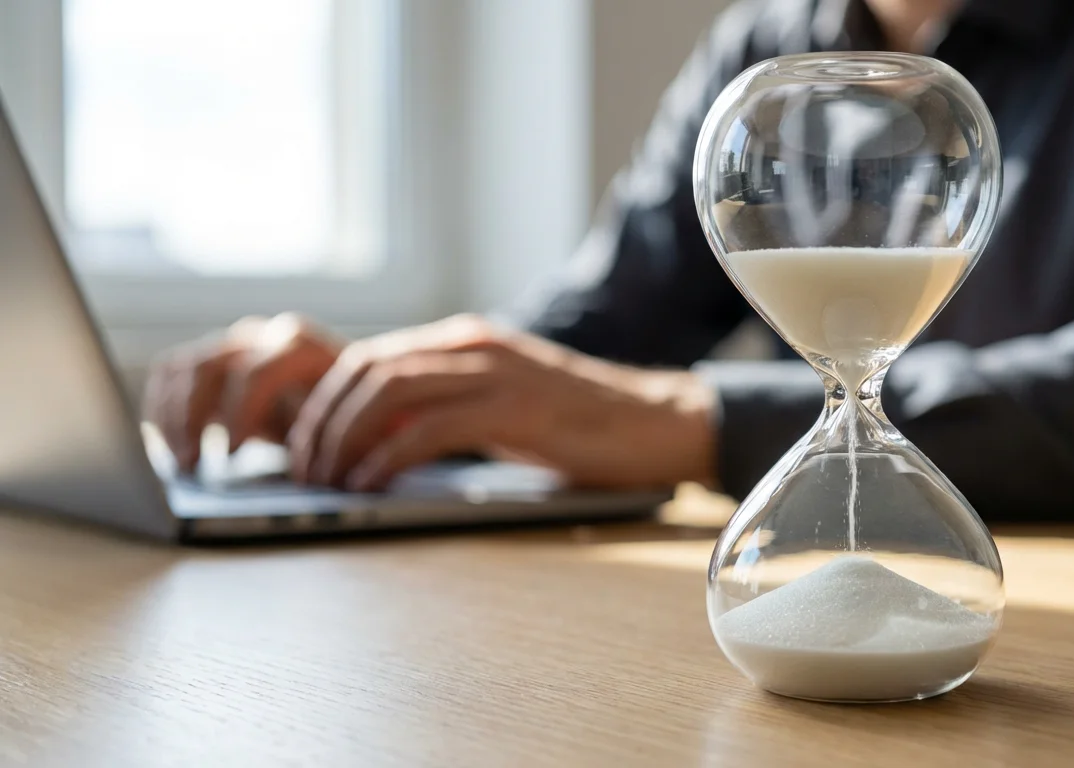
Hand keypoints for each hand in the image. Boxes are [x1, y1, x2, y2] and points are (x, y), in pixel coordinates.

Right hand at [143, 313, 343, 470]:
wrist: (341, 398)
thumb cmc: (339, 418)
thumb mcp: (333, 428)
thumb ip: (308, 439)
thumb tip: (287, 467)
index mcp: (300, 347)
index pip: (256, 373)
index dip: (239, 414)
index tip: (231, 454)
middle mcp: (262, 336)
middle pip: (210, 366)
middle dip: (194, 419)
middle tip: (190, 465)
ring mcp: (233, 343)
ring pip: (183, 369)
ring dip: (172, 418)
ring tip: (179, 463)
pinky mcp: (211, 358)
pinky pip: (171, 373)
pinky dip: (162, 408)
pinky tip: (166, 444)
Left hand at [287, 315, 718, 491]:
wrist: (655, 422)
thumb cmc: (580, 424)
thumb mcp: (502, 406)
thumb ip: (448, 408)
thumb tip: (379, 442)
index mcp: (465, 341)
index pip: (368, 359)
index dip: (323, 404)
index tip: (303, 449)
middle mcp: (472, 345)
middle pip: (365, 370)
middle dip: (320, 422)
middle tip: (302, 470)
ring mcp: (495, 372)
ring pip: (388, 392)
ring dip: (344, 439)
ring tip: (328, 481)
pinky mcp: (516, 409)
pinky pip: (430, 428)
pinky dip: (389, 457)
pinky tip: (371, 485)